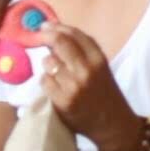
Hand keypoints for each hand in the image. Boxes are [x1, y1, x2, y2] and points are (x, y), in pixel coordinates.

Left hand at [39, 24, 141, 150]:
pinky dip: (45, 81)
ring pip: (49, 62)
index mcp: (99, 59)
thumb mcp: (101, 69)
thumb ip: (83, 53)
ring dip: (47, 64)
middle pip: (59, 43)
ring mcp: (74, 86)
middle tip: (37, 36)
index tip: (45, 25)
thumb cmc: (104, 95)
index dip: (57, 27)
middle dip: (44, 36)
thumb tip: (55, 35)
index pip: (75, 34)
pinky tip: (53, 86)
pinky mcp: (63, 101)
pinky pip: (44, 81)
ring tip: (54, 72)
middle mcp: (87, 70)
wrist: (113, 125)